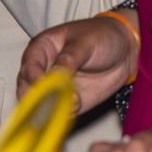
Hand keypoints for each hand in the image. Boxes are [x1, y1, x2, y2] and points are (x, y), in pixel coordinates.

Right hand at [17, 11, 138, 112]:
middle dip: (37, 99)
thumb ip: (68, 59)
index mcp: (41, 49)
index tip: (45, 85)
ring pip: (39, 106)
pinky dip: (63, 115)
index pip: (28, 67)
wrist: (124, 50)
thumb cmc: (101, 37)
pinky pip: (57, 115)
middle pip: (26, 90)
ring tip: (71, 102)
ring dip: (50, 109)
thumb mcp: (84, 43)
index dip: (34, 77)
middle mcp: (42, 70)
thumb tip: (53, 77)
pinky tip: (77, 105)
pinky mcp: (66, 103)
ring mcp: (53, 89)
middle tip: (54, 101)